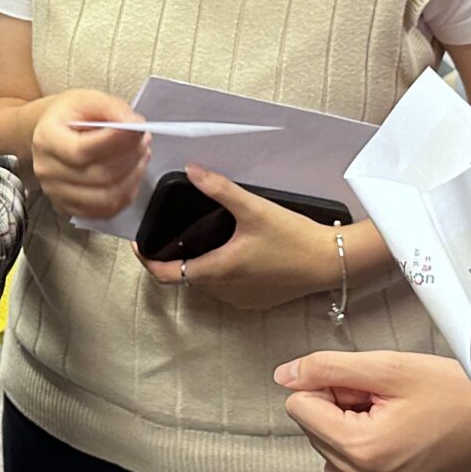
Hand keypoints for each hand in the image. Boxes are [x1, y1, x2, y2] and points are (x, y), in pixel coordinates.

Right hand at [28, 90, 150, 221]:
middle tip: (143, 140)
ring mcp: (57, 193)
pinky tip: (131, 175)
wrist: (52, 132)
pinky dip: (126, 194)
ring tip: (140, 156)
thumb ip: (112, 109)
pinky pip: (106, 210)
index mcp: (47, 140)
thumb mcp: (88, 99)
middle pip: (98, 176)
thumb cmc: (69, 116)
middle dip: (130, 158)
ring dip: (133, 177)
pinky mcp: (69, 207)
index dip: (115, 143)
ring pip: (105, 198)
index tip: (137, 129)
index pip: (82, 151)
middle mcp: (48, 171)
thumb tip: (134, 124)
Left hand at [138, 165, 339, 309]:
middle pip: (186, 277)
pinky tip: (231, 252)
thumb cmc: (295, 239)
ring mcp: (242, 299)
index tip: (140, 244)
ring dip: (199, 265)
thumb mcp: (254, 208)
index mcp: (218, 270)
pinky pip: (228, 289)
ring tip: (199, 239)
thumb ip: (221, 189)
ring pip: (207, 284)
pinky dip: (221, 273)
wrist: (331, 262)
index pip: (167, 274)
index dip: (148, 260)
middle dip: (175, 257)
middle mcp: (225, 290)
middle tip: (171, 233)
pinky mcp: (257, 300)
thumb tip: (193, 171)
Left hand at [276, 349, 470, 471]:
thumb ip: (328, 368)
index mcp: (361, 450)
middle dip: (340, 405)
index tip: (370, 386)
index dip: (330, 385)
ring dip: (350, 425)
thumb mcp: (389, 368)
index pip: (299, 406)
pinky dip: (364, 445)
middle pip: (312, 427)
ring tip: (395, 415)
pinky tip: (399, 433)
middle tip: (388, 399)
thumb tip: (282, 376)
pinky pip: (350, 466)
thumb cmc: (455, 393)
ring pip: (328, 446)